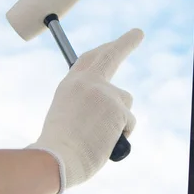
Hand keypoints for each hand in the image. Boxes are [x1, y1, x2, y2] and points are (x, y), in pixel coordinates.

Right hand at [27, 28, 143, 193]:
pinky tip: (105, 143)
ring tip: (99, 138)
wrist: (56, 160)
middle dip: (125, 42)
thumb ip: (85, 106)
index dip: (102, 50)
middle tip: (137, 33)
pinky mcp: (119, 109)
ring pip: (125, 102)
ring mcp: (104, 93)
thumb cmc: (59, 149)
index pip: (88, 59)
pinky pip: (130, 123)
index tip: (112, 44)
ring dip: (120, 119)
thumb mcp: (66, 118)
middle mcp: (87, 82)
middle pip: (111, 55)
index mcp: (70, 85)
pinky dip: (122, 135)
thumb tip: (111, 111)